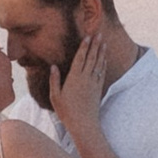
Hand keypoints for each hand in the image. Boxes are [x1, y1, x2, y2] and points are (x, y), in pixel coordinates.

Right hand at [56, 23, 112, 144]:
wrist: (84, 124)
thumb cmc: (66, 111)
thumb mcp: (55, 96)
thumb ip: (54, 80)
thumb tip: (53, 66)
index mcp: (74, 78)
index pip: (80, 58)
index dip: (84, 47)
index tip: (87, 37)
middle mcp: (85, 78)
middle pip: (91, 58)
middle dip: (95, 45)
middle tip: (99, 34)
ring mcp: (93, 83)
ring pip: (98, 64)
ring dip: (101, 52)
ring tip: (104, 42)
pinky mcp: (98, 89)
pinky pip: (102, 72)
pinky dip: (103, 64)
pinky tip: (104, 58)